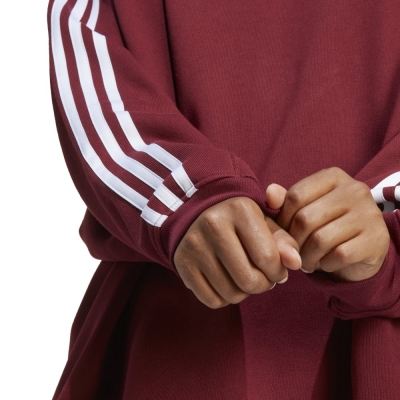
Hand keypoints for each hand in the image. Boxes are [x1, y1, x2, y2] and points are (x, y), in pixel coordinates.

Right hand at [174, 197, 301, 308]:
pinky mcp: (182, 263)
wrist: (196, 211)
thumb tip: (296, 263)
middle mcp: (212, 225)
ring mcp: (194, 245)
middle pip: (249, 280)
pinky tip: (227, 281)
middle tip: (263, 277)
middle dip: (263, 285)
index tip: (277, 269)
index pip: (268, 258)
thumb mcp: (262, 220)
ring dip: (245, 293)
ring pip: (231, 294)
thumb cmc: (237, 218)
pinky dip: (224, 298)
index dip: (279, 272)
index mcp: (239, 209)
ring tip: (245, 277)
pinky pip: (211, 300)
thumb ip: (284, 240)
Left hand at [266, 168, 389, 281]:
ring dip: (306, 257)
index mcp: (333, 176)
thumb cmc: (326, 225)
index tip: (283, 232)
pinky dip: (325, 264)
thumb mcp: (305, 209)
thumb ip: (285, 201)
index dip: (282, 219)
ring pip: (320, 240)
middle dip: (293, 242)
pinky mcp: (376, 239)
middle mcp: (354, 189)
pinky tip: (324, 263)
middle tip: (293, 252)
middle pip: (305, 219)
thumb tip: (269, 194)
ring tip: (305, 261)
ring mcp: (369, 213)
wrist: (362, 249)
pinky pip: (339, 255)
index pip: (295, 196)